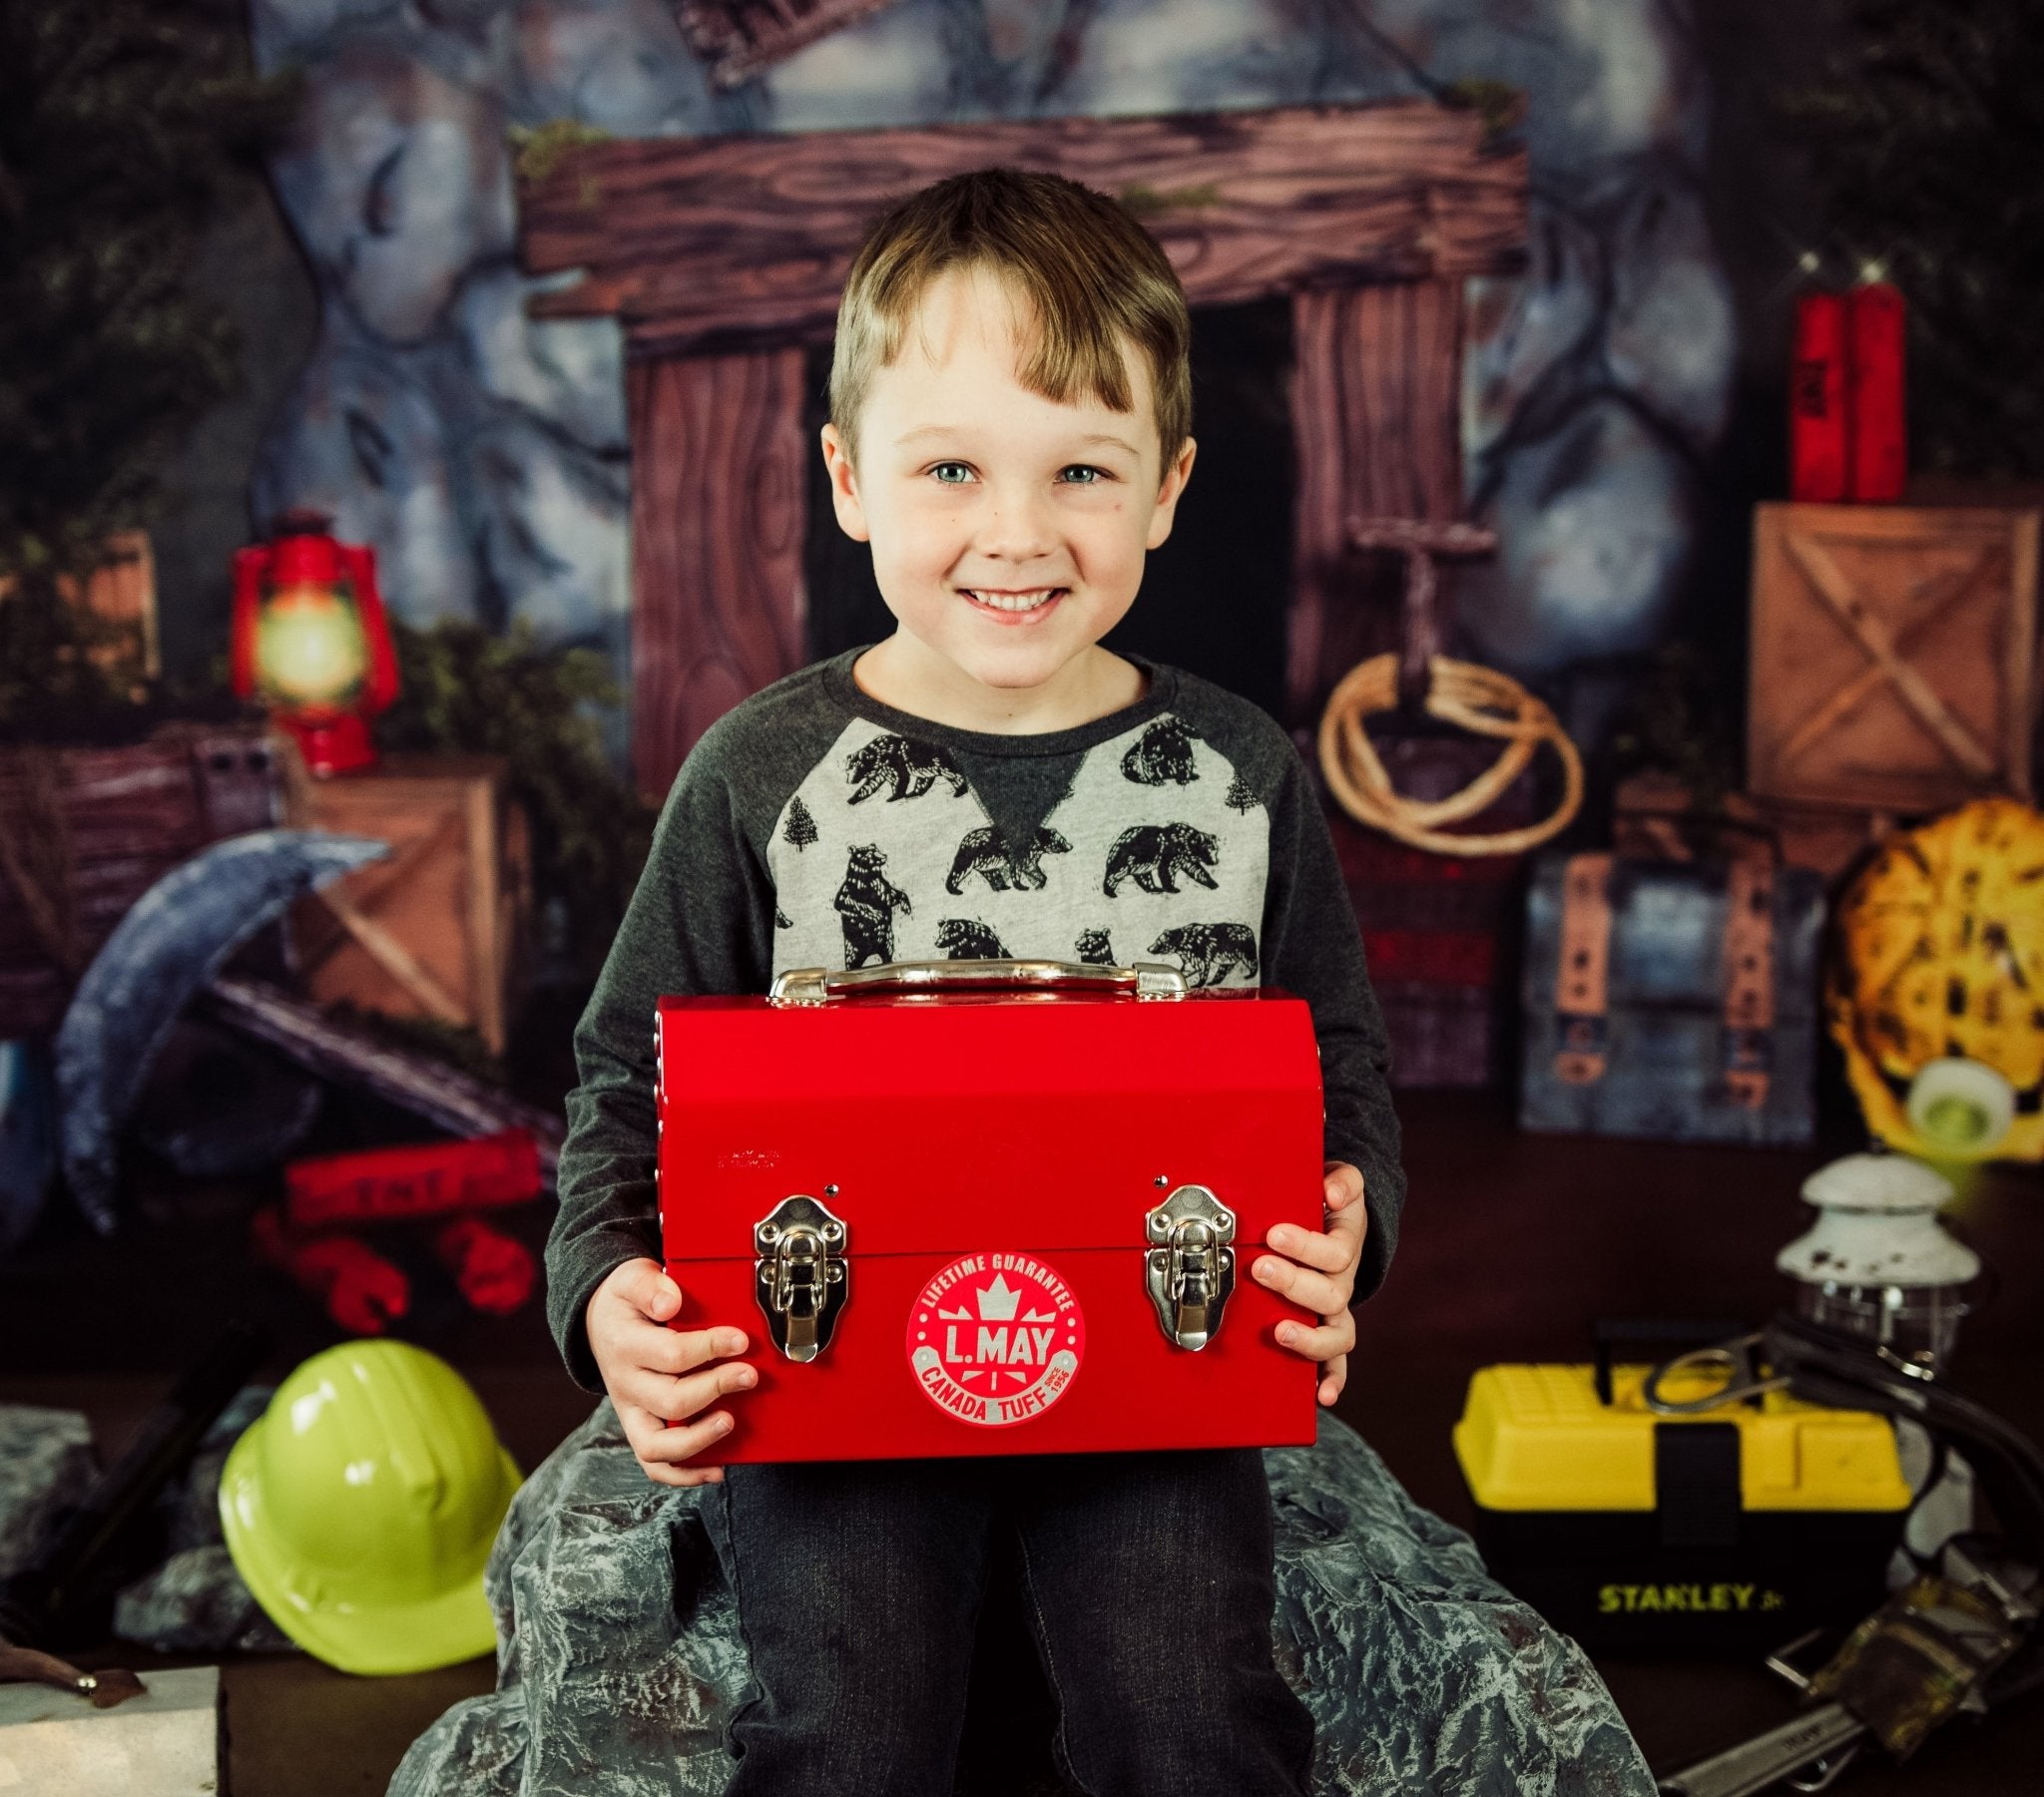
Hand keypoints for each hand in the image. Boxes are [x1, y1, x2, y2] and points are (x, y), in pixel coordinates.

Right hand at [585, 1257, 755, 1486]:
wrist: (601, 1320)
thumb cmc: (627, 1300)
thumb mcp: (632, 1278)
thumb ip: (650, 1286)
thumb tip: (672, 1300)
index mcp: (624, 1343)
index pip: (670, 1354)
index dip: (710, 1348)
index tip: (740, 1340)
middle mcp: (624, 1383)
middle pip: (670, 1400)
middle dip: (716, 1388)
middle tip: (749, 1375)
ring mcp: (630, 1411)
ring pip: (656, 1445)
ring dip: (699, 1439)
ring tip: (731, 1421)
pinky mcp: (639, 1427)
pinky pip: (655, 1464)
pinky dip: (685, 1474)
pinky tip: (717, 1469)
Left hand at [1252, 1161, 1365, 1407]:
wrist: (1337, 1216)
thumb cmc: (1327, 1201)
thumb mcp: (1338, 1181)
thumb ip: (1342, 1180)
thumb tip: (1333, 1192)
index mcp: (1346, 1246)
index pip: (1334, 1252)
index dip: (1306, 1246)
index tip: (1274, 1234)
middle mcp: (1343, 1282)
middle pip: (1329, 1293)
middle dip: (1293, 1283)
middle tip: (1261, 1268)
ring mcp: (1336, 1311)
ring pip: (1336, 1334)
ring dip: (1309, 1338)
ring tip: (1280, 1332)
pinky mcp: (1327, 1329)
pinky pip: (1336, 1361)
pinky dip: (1332, 1379)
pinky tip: (1321, 1395)